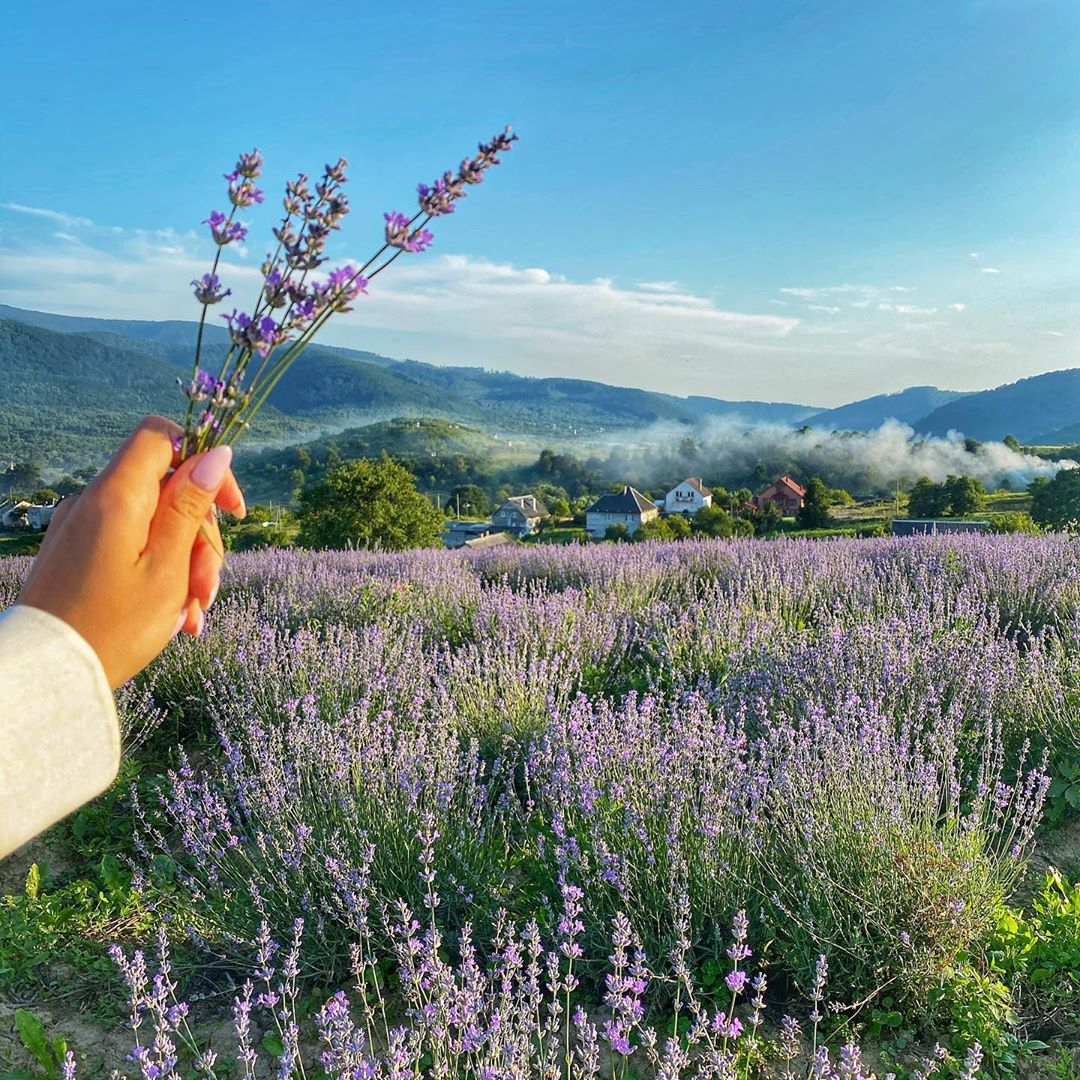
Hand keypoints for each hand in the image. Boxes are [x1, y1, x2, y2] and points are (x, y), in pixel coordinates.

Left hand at [17, 416, 245, 688]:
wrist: (50, 675)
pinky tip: (176, 615)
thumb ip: (190, 505)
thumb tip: (215, 454)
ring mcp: (83, 527)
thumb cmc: (113, 626)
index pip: (162, 436)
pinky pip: (132, 547)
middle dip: (201, 535)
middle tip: (207, 586)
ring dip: (186, 563)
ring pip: (155, 524)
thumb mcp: (168, 566)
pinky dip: (160, 573)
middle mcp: (94, 502)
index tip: (231, 508)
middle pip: (167, 489)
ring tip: (194, 613)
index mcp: (117, 496)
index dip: (204, 461)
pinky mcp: (78, 553)